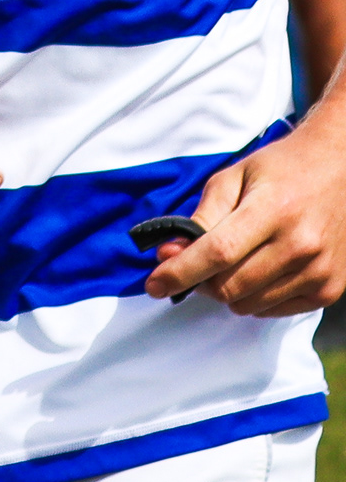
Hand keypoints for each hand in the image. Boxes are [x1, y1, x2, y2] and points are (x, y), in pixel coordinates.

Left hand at [148, 111, 345, 312]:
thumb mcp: (233, 179)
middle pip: (230, 286)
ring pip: (250, 304)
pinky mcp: (330, 289)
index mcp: (272, 211)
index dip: (180, 272)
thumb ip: (201, 217)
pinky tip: (257, 272)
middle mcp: (300, 245)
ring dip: (227, 291)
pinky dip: (255, 298)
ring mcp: (319, 271)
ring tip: (232, 262)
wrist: (341, 170)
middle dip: (199, 282)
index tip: (153, 284)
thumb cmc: (282, 170)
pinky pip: (275, 311)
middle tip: (192, 265)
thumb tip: (170, 253)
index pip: (217, 253)